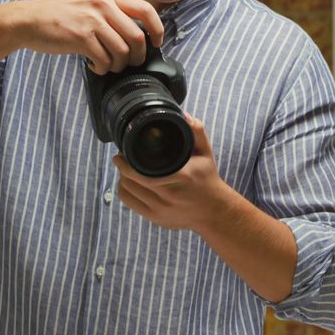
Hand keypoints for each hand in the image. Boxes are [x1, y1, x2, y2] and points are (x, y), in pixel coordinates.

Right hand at [12, 0, 163, 73]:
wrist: (29, 20)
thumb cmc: (60, 15)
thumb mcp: (90, 4)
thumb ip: (112, 14)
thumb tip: (137, 37)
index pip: (147, 10)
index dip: (157, 30)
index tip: (156, 43)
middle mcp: (104, 6)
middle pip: (137, 38)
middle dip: (137, 57)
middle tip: (128, 63)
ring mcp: (93, 21)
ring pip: (122, 52)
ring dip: (117, 65)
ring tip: (107, 65)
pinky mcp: (81, 38)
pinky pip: (104, 60)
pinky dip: (102, 68)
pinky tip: (94, 65)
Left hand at [113, 114, 233, 230]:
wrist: (213, 211)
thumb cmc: (207, 179)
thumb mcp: (206, 154)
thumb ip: (197, 132)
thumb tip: (185, 116)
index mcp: (181, 177)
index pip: (142, 171)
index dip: (127, 160)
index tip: (123, 150)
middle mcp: (169, 196)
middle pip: (131, 180)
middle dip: (122, 166)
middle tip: (121, 157)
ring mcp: (161, 210)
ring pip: (128, 191)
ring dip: (122, 178)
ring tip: (125, 169)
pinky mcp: (156, 219)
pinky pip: (129, 203)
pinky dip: (125, 191)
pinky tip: (128, 183)